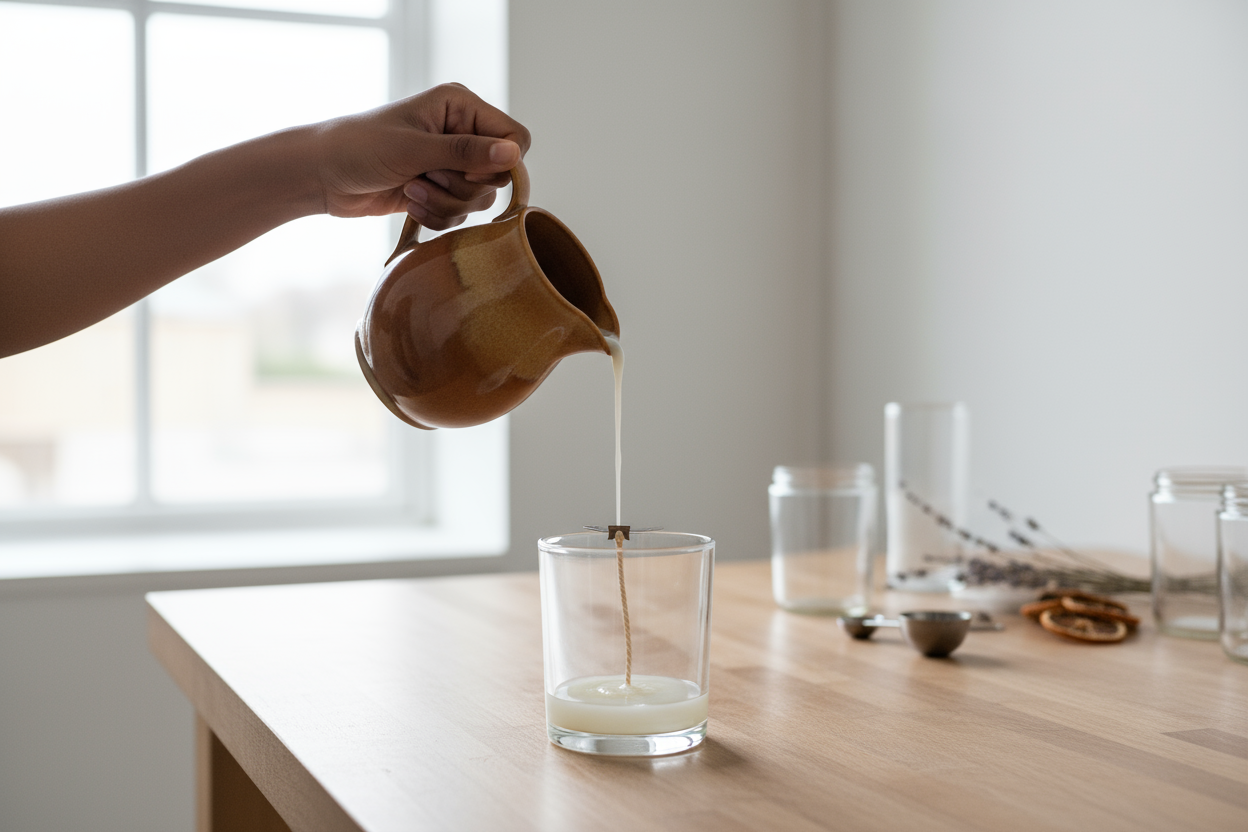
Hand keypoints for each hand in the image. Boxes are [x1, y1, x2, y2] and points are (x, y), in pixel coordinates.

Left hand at [313, 83, 530, 229]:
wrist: (322, 175)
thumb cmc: (360, 148)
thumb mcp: (415, 149)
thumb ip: (467, 152)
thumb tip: (514, 154)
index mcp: (460, 107)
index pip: (516, 138)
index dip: (500, 163)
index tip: (466, 171)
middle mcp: (462, 132)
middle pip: (499, 175)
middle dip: (463, 187)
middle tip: (429, 178)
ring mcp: (451, 163)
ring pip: (480, 199)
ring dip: (446, 204)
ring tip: (412, 191)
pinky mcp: (440, 190)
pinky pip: (461, 214)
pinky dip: (437, 215)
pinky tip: (409, 202)